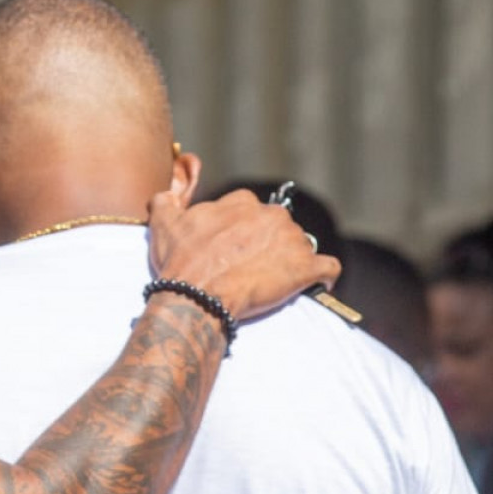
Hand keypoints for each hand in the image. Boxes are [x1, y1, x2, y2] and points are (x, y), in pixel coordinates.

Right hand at [148, 187, 340, 320]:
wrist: (198, 297)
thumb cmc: (182, 262)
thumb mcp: (164, 225)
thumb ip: (165, 202)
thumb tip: (164, 196)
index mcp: (242, 202)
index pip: (250, 207)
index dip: (242, 227)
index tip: (234, 245)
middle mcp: (271, 216)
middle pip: (278, 225)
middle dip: (269, 242)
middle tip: (253, 266)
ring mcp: (292, 242)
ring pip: (301, 245)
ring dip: (292, 260)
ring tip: (276, 282)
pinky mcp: (306, 269)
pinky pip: (328, 268)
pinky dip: (324, 276)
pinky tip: (316, 285)